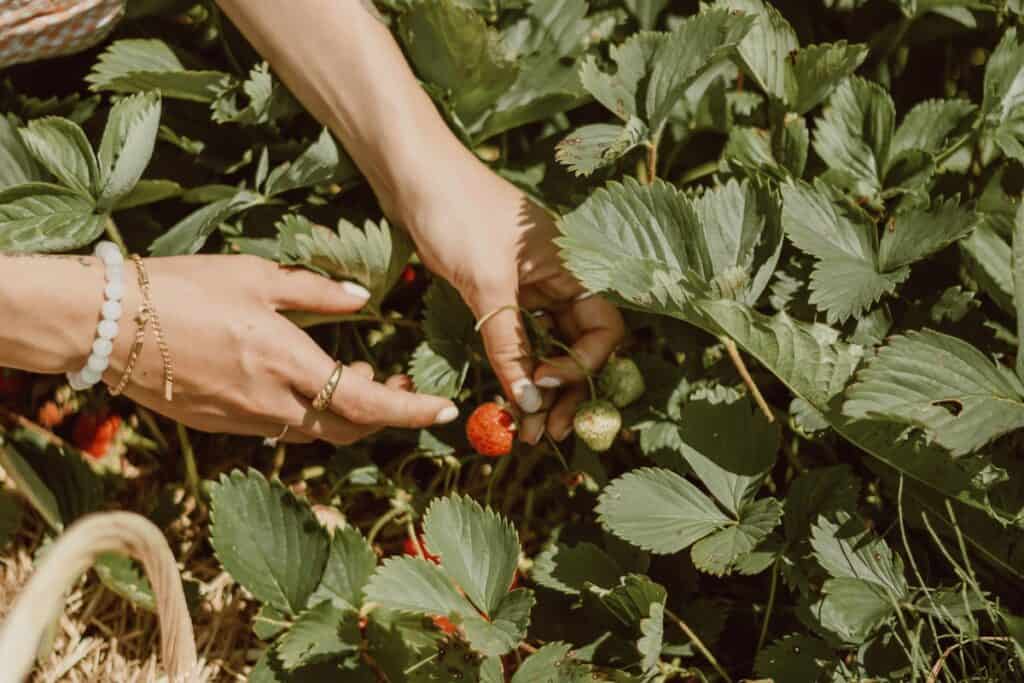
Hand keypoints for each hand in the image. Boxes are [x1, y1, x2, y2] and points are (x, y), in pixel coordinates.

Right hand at [97, 255, 458, 443]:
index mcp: (286, 362)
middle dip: (384, 414)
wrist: (105, 324)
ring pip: (316, 433)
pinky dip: (308, 414)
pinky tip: (305, 384)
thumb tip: (362, 299)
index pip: (366, 404)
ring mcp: (244, 420)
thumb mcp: (256, 277)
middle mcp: (271, 402)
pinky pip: (280, 429)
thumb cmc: (180, 288)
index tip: (444, 409)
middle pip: (348, 429)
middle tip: (397, 385)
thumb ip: (316, 293)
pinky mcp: (221, 425)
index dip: (411, 411)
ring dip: (346, 415)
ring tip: (356, 379)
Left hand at [396, 147, 624, 443]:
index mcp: (576, 264)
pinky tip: (507, 394)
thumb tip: (530, 403)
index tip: (544, 385)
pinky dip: (514, 365)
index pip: (604, 329)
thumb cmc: (456, 212)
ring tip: (523, 430)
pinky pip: (519, 335)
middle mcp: (561, 276)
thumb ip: (510, 344)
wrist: (410, 171)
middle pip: (579, 344)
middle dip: (564, 391)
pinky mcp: (500, 288)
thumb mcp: (487, 284)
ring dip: (537, 385)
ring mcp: (531, 283)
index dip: (582, 365)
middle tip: (544, 435)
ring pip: (548, 344)